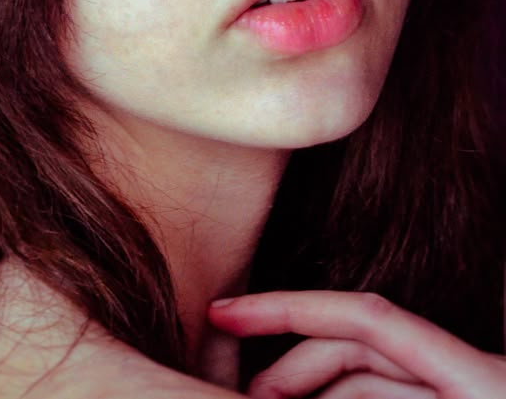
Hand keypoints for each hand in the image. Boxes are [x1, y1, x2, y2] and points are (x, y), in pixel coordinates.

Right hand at [208, 290, 505, 397]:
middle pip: (356, 344)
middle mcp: (461, 376)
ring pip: (367, 378)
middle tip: (238, 398)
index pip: (363, 318)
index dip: (287, 309)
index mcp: (474, 380)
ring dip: (314, 393)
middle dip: (290, 364)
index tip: (225, 315)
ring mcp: (457, 396)